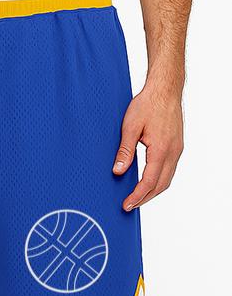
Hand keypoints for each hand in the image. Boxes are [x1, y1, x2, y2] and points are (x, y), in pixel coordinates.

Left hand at [113, 82, 183, 210]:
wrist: (165, 89)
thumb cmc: (147, 104)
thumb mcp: (130, 127)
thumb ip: (124, 151)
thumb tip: (118, 171)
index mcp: (161, 150)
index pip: (149, 182)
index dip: (137, 196)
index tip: (127, 205)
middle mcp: (173, 152)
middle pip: (161, 185)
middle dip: (145, 198)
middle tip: (129, 206)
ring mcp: (177, 149)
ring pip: (167, 179)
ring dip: (152, 190)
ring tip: (137, 197)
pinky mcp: (176, 146)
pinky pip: (169, 169)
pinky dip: (158, 180)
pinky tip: (147, 180)